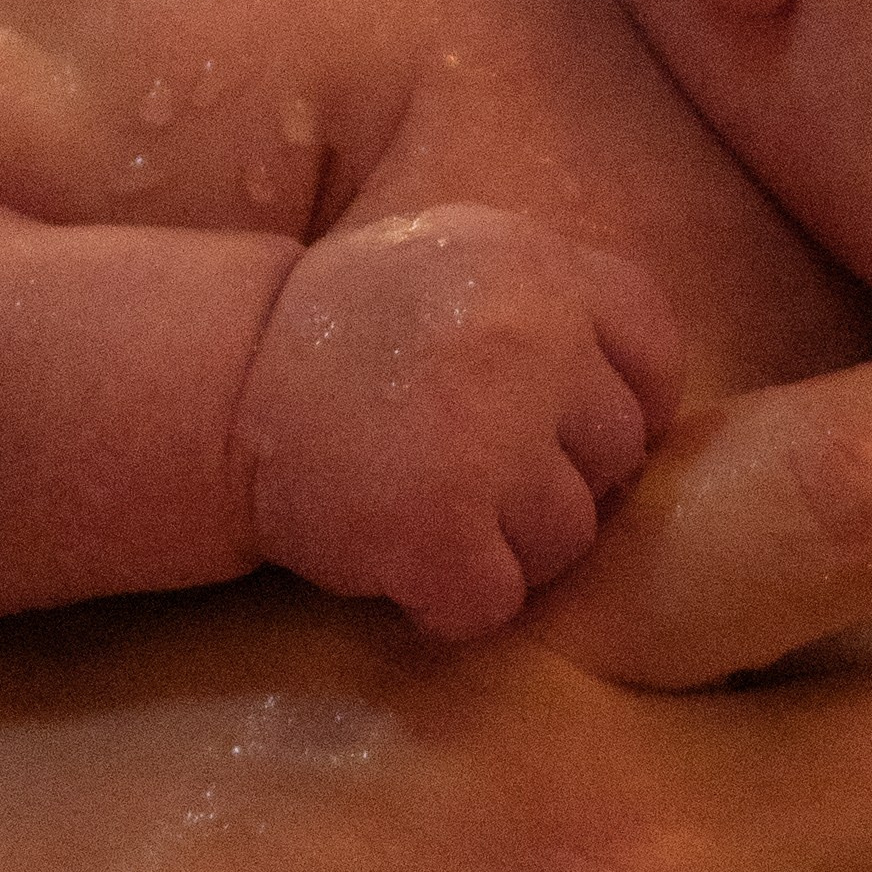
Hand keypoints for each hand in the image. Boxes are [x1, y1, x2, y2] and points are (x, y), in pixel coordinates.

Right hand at [237, 207, 683, 636]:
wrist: (216, 387)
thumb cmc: (343, 340)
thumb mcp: (458, 267)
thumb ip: (552, 307)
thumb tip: (645, 409)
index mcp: (541, 266)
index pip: (654, 349)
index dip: (622, 404)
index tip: (564, 432)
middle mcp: (532, 339)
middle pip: (617, 454)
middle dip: (555, 482)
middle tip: (470, 480)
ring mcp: (491, 436)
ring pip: (569, 538)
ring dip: (508, 551)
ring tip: (429, 518)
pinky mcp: (441, 525)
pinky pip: (496, 600)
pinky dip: (450, 605)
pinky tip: (401, 569)